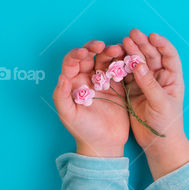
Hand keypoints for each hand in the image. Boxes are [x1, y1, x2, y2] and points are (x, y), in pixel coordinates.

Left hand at [52, 41, 128, 157]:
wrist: (104, 144)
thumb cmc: (83, 131)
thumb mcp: (68, 115)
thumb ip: (61, 96)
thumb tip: (61, 77)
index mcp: (72, 83)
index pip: (72, 62)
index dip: (77, 54)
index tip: (85, 52)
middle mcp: (86, 79)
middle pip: (89, 57)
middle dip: (95, 48)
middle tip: (102, 45)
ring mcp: (102, 81)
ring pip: (105, 60)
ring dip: (110, 52)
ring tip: (118, 49)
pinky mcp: (117, 87)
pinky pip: (119, 70)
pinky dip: (123, 62)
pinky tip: (127, 58)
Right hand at [122, 29, 188, 178]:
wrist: (157, 143)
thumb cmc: (167, 123)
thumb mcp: (160, 103)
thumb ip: (149, 83)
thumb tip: (138, 64)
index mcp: (172, 78)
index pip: (169, 55)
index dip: (161, 44)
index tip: (151, 36)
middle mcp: (159, 78)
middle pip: (151, 56)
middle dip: (142, 44)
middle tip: (131, 35)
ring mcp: (145, 83)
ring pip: (137, 63)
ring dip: (130, 52)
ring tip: (122, 43)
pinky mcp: (132, 90)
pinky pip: (126, 74)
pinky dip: (121, 66)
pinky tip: (115, 58)